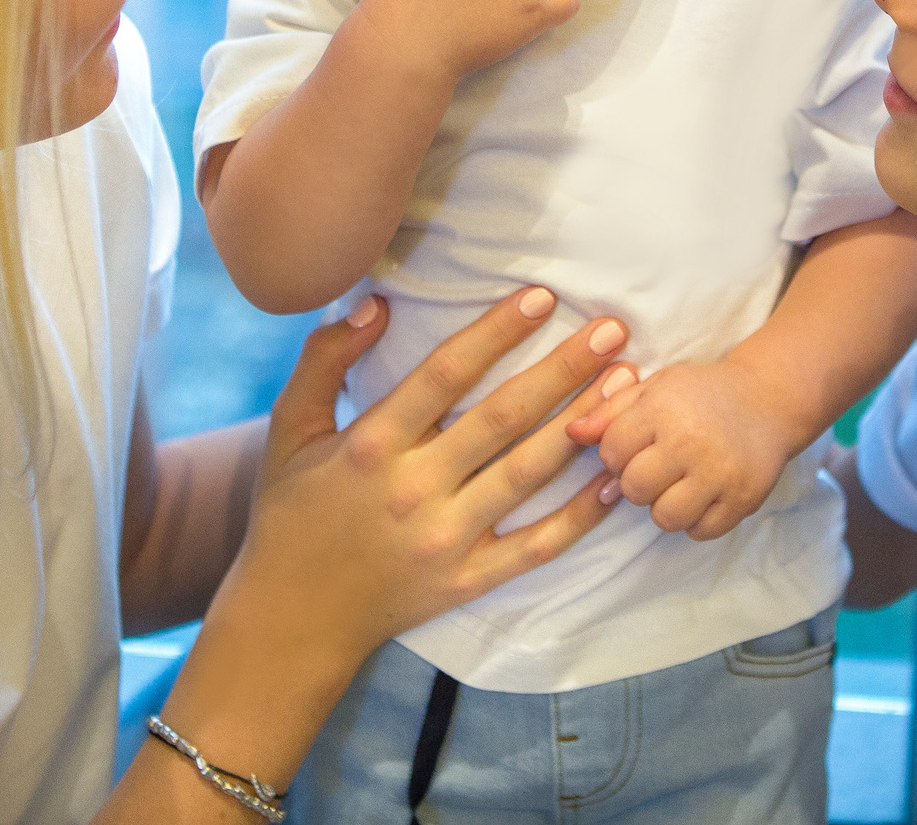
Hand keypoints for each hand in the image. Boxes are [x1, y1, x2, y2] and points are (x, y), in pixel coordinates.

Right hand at [214, 287, 630, 667]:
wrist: (292, 619)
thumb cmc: (292, 514)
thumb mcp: (289, 430)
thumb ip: (324, 360)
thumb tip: (373, 302)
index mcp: (371, 444)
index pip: (445, 374)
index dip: (496, 332)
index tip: (542, 297)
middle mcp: (414, 489)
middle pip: (503, 418)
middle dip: (563, 369)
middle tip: (612, 330)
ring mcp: (446, 539)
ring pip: (528, 474)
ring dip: (582, 425)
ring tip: (627, 384)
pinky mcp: (468, 580)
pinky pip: (537, 545)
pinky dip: (582, 514)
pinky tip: (615, 476)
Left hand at [564, 359, 806, 541]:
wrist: (768, 400)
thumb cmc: (701, 394)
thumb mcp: (655, 388)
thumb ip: (609, 411)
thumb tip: (570, 434)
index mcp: (663, 408)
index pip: (611, 452)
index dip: (617, 455)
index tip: (636, 447)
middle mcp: (690, 441)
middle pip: (634, 489)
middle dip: (638, 484)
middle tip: (657, 469)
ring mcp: (719, 474)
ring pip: (665, 517)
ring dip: (665, 507)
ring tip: (678, 486)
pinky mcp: (743, 499)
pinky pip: (700, 532)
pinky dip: (696, 521)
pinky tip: (703, 496)